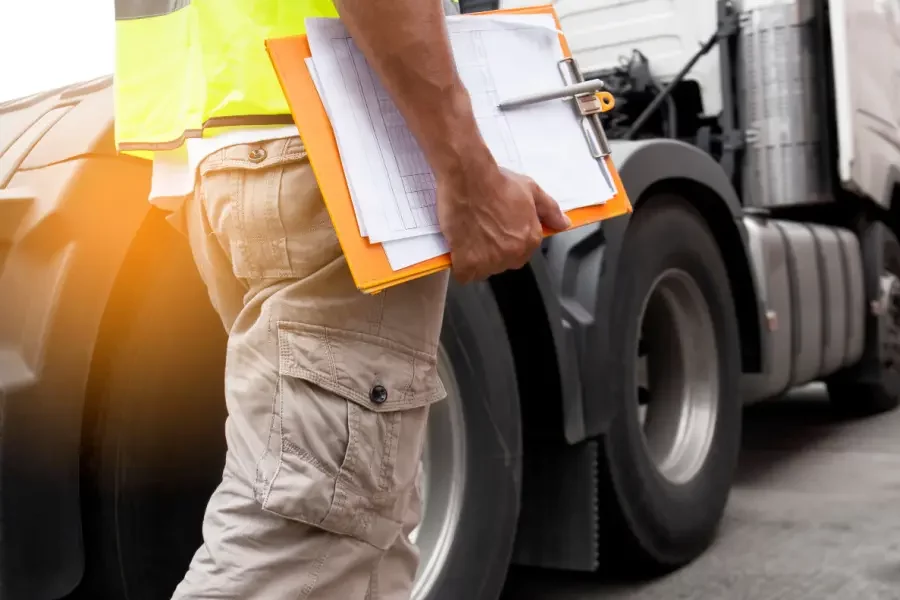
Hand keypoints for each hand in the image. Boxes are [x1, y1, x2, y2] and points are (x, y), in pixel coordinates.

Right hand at [437, 162, 570, 282]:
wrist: (468, 178)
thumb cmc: (496, 182)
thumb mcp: (530, 190)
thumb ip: (549, 210)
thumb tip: (563, 224)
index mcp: (529, 239)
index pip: (521, 253)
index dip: (507, 241)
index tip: (497, 230)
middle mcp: (512, 253)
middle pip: (502, 263)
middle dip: (492, 252)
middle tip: (481, 230)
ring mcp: (489, 260)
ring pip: (483, 270)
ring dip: (476, 259)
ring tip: (468, 236)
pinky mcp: (467, 262)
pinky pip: (465, 275)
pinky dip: (460, 265)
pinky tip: (458, 249)